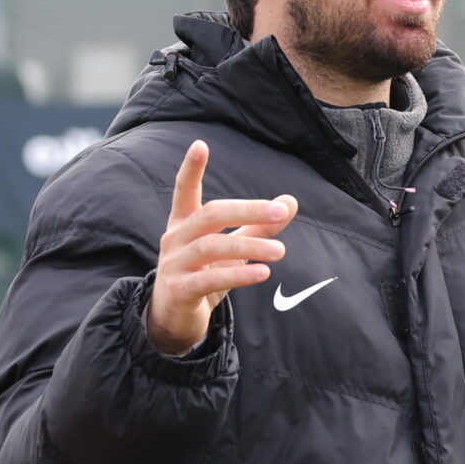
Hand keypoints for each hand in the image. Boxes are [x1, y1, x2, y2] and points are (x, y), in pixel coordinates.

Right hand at [146, 141, 296, 355]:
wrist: (174, 318)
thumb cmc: (203, 275)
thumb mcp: (230, 249)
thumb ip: (257, 226)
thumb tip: (290, 201)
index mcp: (183, 223)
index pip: (184, 190)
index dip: (191, 169)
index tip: (200, 144)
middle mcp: (175, 239)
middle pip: (211, 215)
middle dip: (247, 210)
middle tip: (279, 211)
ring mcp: (174, 264)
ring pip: (212, 247)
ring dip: (249, 246)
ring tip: (280, 251)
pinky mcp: (179, 290)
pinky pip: (211, 279)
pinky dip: (239, 275)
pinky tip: (262, 272)